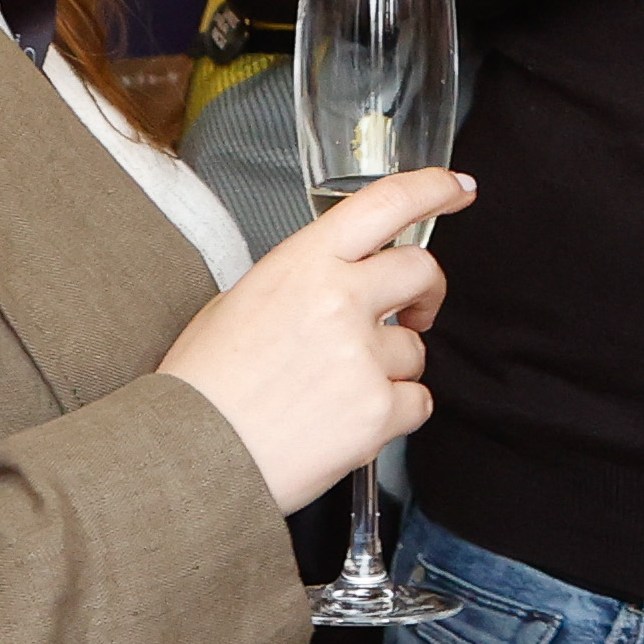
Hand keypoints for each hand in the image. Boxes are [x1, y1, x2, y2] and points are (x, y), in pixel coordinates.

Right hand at [160, 167, 469, 514]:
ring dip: (391, 367)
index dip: (431, 189)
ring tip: (336, 390)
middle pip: (422, 270)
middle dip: (425, 292)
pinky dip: (393, 414)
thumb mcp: (238, 301)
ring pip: (416, 348)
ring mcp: (362, 355)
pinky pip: (418, 401)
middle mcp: (339, 300)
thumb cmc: (204, 386)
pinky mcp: (378, 409)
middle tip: (414, 311)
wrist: (187, 455)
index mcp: (301, 264)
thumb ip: (302, 281)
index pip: (384, 204)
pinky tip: (347, 421)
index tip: (456, 188)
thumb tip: (341, 280)